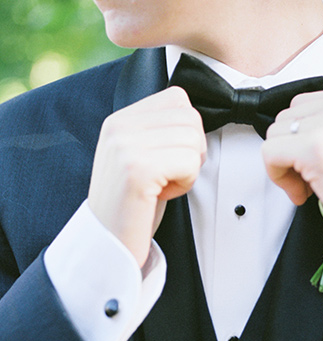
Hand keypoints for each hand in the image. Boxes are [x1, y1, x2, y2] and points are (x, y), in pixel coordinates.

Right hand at [88, 87, 205, 266]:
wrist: (110, 243)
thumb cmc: (134, 205)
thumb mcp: (141, 157)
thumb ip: (159, 130)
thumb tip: (194, 114)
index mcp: (120, 120)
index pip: (177, 97)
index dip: (187, 131)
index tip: (168, 158)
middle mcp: (119, 127)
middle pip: (190, 117)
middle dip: (191, 151)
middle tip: (168, 176)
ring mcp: (125, 147)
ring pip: (193, 140)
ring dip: (188, 170)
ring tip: (161, 187)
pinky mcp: (138, 170)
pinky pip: (190, 162)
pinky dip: (185, 183)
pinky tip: (160, 196)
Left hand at [262, 90, 322, 242]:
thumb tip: (292, 134)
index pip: (301, 105)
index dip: (298, 137)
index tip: (310, 161)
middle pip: (285, 118)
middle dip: (289, 150)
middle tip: (307, 178)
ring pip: (274, 135)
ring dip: (283, 165)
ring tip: (308, 187)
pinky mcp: (314, 149)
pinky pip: (269, 154)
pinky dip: (277, 177)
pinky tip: (302, 192)